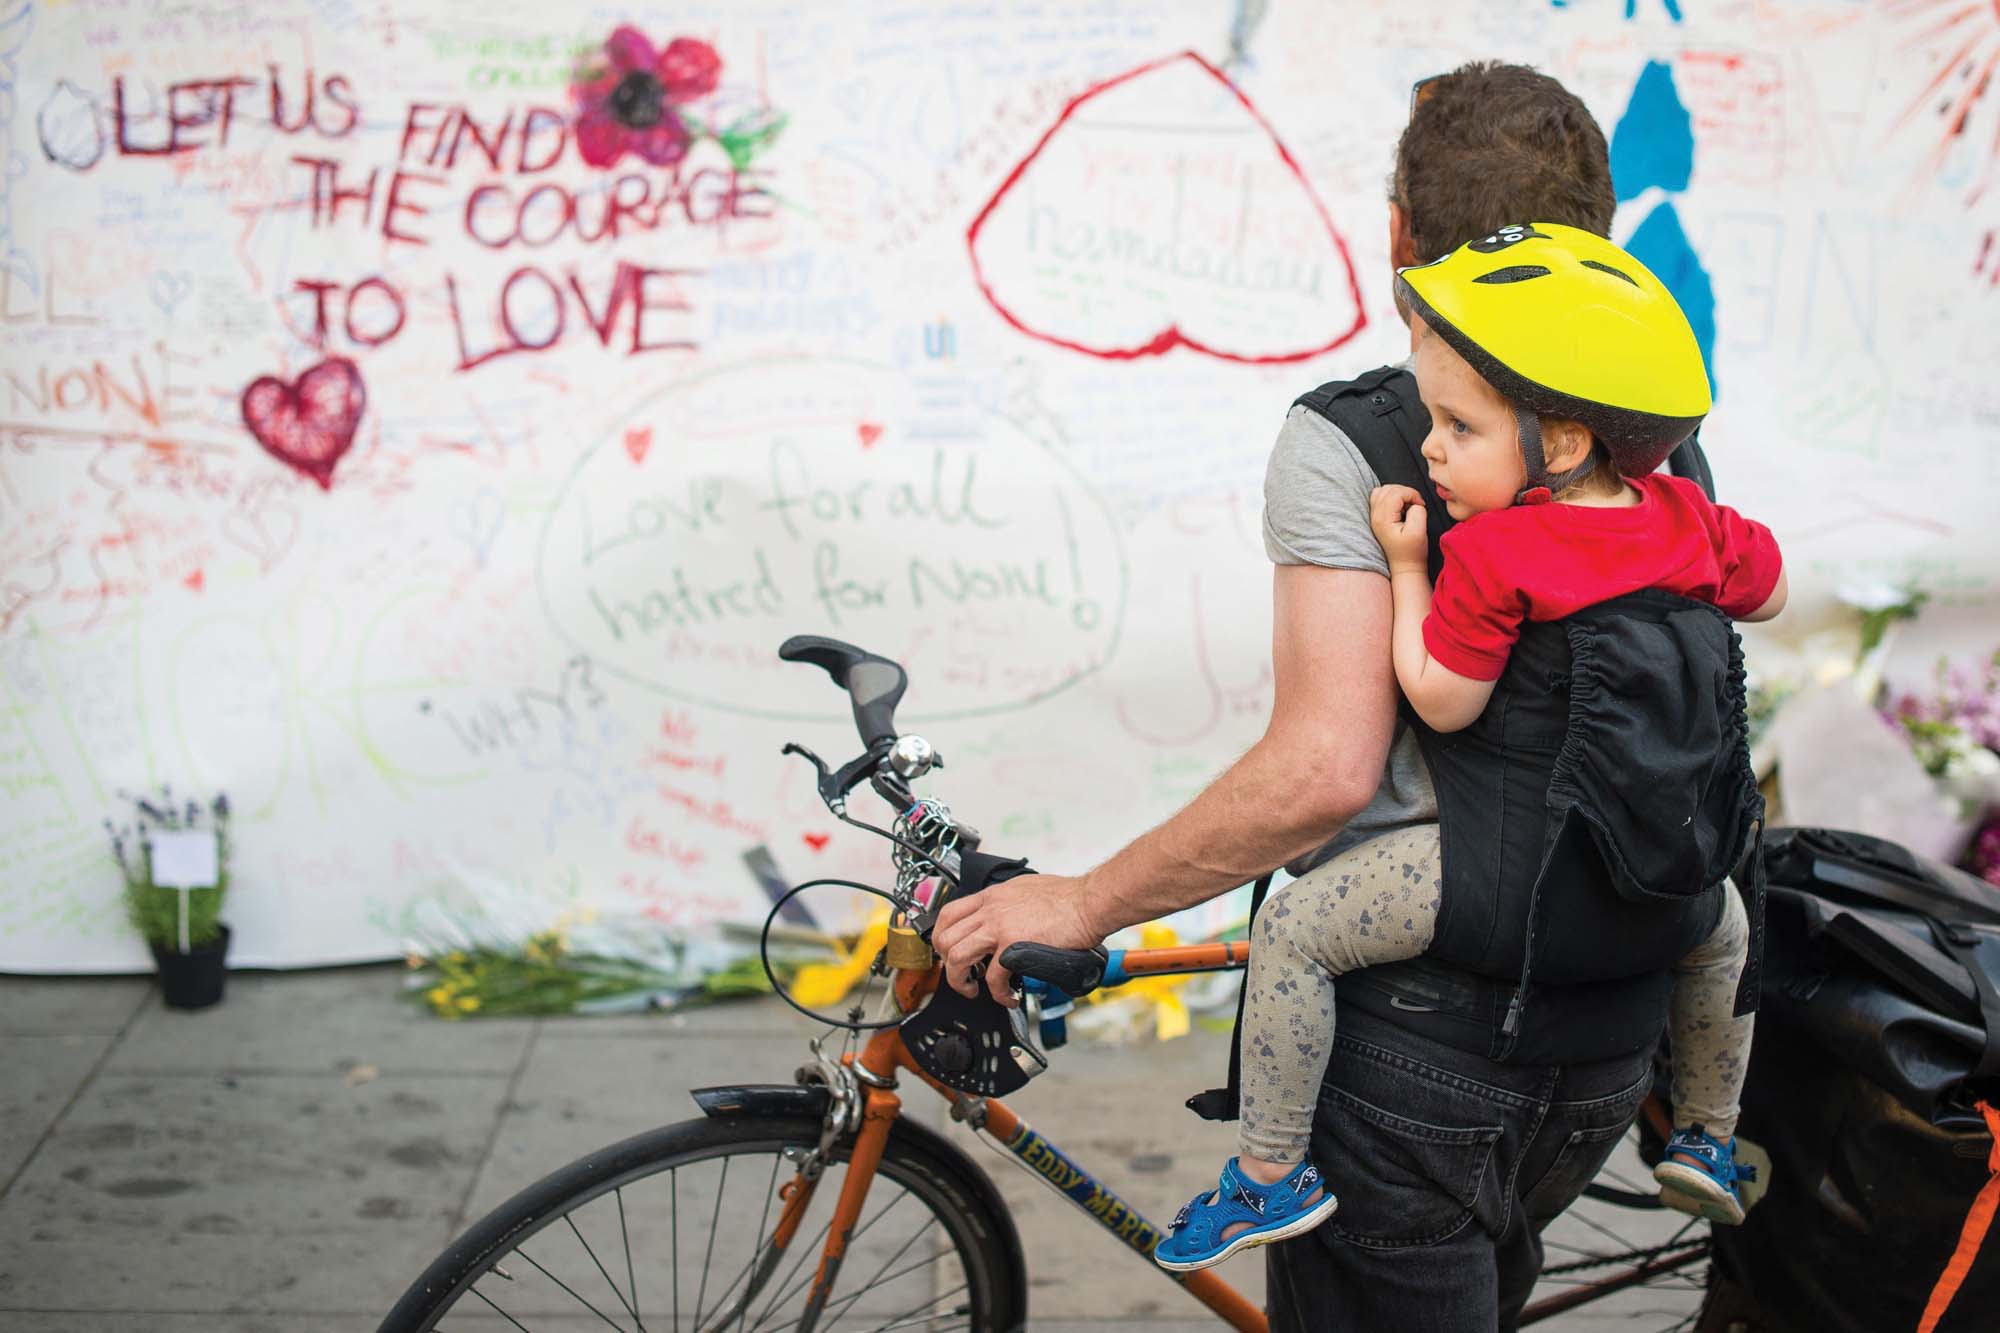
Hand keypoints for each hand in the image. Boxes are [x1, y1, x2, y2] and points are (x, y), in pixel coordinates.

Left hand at [931, 872, 1099, 1007]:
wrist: (1090, 901)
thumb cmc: (1069, 897)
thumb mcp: (1026, 889)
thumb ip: (1008, 904)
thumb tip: (1004, 918)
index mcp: (992, 896)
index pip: (949, 914)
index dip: (942, 938)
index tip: (948, 952)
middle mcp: (991, 910)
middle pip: (945, 937)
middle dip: (946, 963)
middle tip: (961, 975)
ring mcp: (1000, 927)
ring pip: (957, 957)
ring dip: (961, 981)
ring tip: (974, 990)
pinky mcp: (1014, 946)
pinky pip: (993, 977)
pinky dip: (997, 994)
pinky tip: (1008, 997)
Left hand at [1369, 485, 1428, 572]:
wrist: (1405, 566)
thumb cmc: (1412, 552)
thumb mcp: (1419, 532)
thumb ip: (1417, 512)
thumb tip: (1414, 503)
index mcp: (1383, 519)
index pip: (1396, 492)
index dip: (1412, 494)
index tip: (1420, 505)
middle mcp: (1375, 516)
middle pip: (1388, 488)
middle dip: (1405, 492)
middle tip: (1415, 505)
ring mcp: (1374, 517)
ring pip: (1382, 490)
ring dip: (1398, 493)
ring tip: (1407, 505)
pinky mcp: (1377, 518)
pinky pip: (1380, 497)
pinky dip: (1392, 497)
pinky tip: (1400, 507)